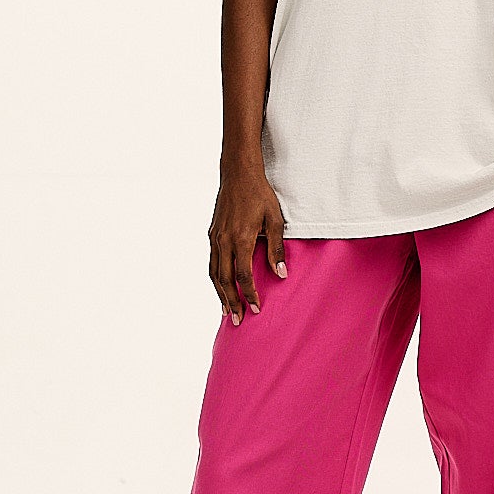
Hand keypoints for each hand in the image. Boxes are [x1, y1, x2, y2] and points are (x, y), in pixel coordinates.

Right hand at [208, 161, 286, 323]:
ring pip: (215, 273)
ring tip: (226, 310)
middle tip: (238, 320)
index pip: (243, 276)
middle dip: (232, 302)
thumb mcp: (275, 220)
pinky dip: (215, 278)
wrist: (238, 173)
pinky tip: (221, 286)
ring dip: (220, 294)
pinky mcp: (212, 233)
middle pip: (225, 280)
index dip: (250, 295)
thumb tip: (281, 274)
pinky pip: (212, 262)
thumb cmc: (260, 195)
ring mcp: (215, 237)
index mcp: (241, 239)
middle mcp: (224, 241)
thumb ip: (277, 249)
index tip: (256, 309)